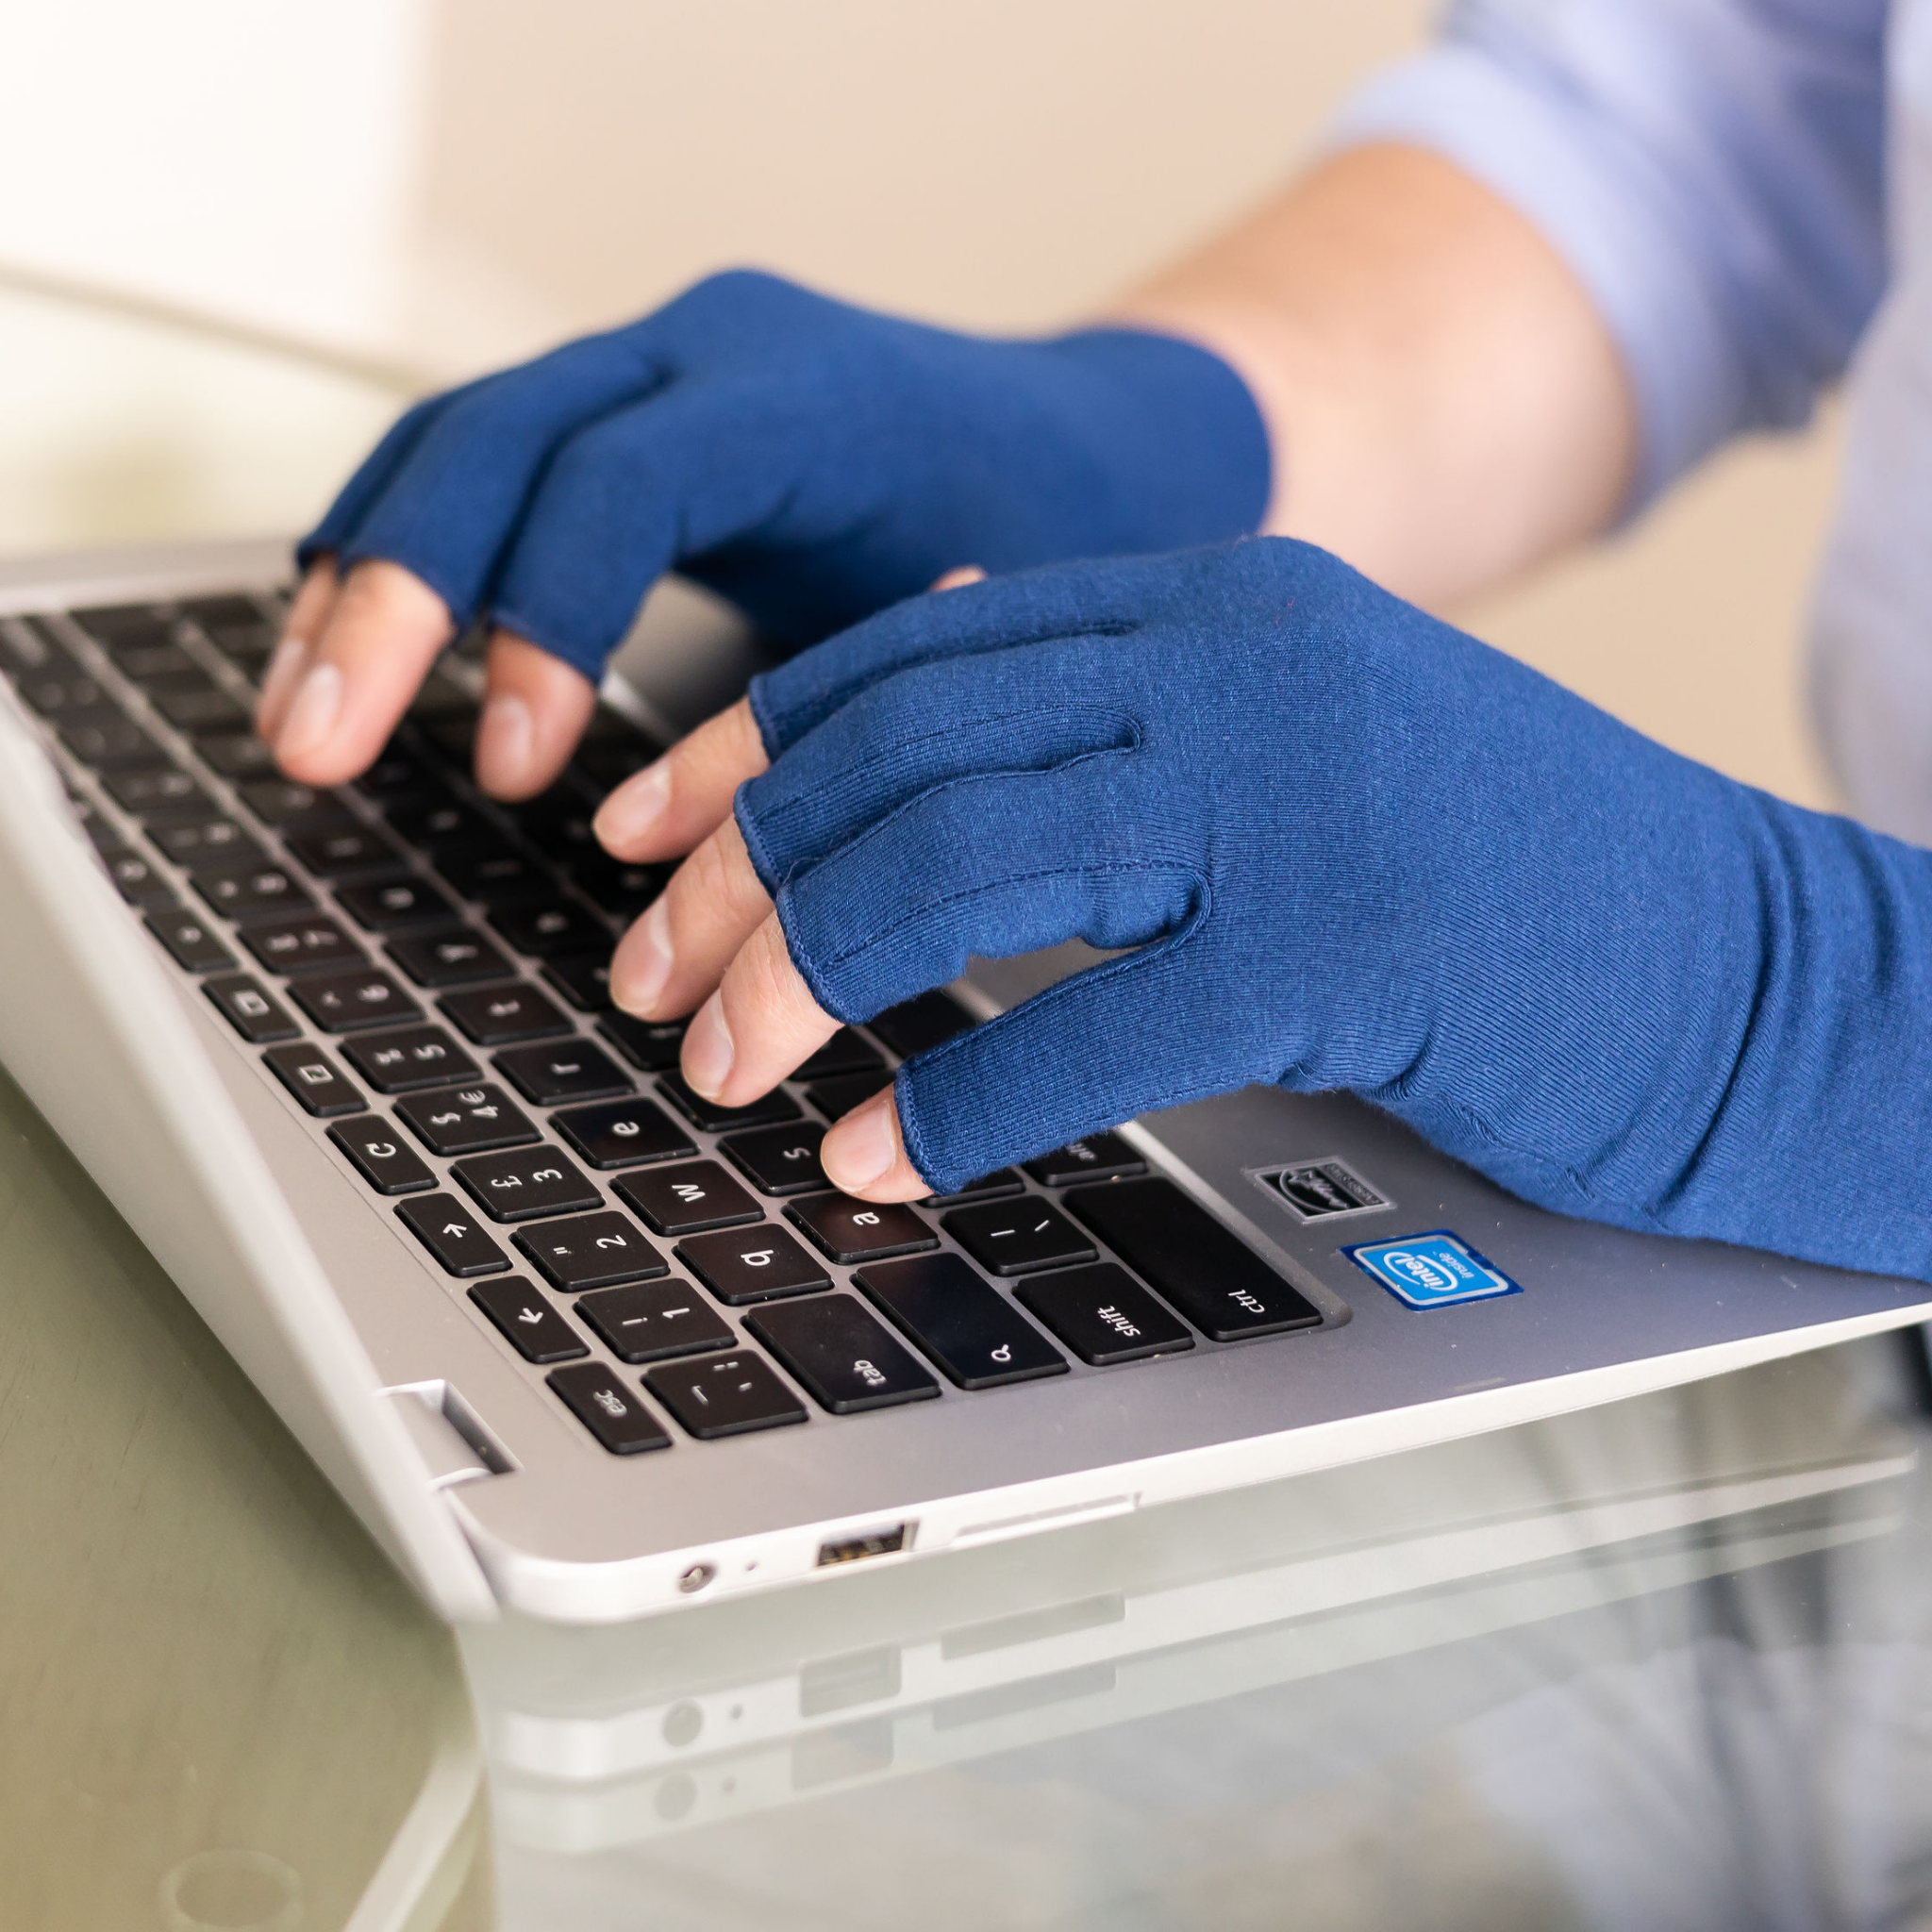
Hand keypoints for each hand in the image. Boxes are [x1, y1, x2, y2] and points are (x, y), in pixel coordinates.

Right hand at [262, 269, 1269, 796]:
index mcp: (800, 396)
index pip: (617, 485)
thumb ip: (850, 712)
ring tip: (302, 724)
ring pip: (455, 442)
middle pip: (492, 442)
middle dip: (390, 601)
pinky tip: (344, 647)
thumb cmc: (1040, 546)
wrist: (1072, 441)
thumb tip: (717, 866)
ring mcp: (649, 367)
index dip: (543, 620)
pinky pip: (476, 464)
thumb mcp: (976, 630)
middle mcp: (703, 351)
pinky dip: (403, 555)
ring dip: (362, 581)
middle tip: (316, 753)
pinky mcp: (619, 412)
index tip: (514, 768)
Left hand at [600, 536, 1931, 1284]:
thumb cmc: (1502, 870)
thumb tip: (924, 689)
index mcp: (1212, 605)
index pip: (915, 652)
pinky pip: (1093, 1024)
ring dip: (806, 973)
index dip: (751, 742)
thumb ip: (1123, 709)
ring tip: (716, 1064)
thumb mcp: (1300, 737)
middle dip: (739, 869)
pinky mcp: (1346, 951)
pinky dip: (961, 1103)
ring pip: (967, 861)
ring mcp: (1292, 797)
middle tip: (642, 972)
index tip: (641, 827)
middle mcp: (1237, 665)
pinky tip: (874, 1161)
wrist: (1743, 960)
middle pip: (909, 749)